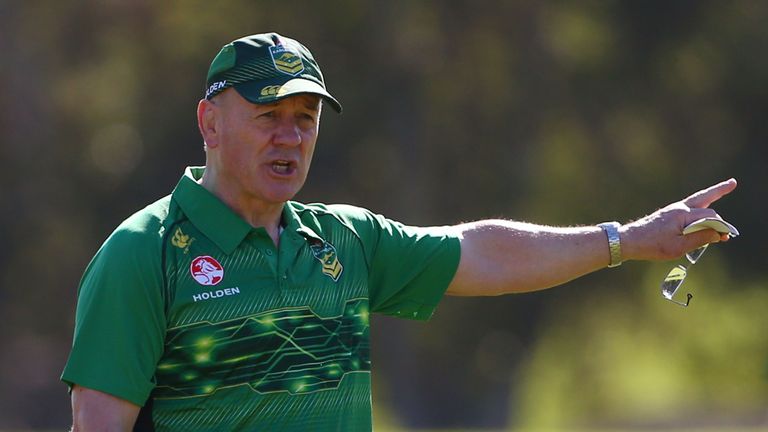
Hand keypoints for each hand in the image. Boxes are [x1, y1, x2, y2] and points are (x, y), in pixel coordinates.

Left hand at [619, 178, 737, 261]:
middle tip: (727, 233)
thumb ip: (699, 239)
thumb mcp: (678, 247)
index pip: (710, 217)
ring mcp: (674, 208)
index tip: (725, 238)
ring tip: (731, 184)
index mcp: (683, 215)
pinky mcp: (670, 213)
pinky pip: (692, 205)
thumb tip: (718, 233)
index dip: (720, 227)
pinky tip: (708, 200)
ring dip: (715, 193)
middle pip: (707, 205)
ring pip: (699, 198)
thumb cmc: (652, 245)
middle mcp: (680, 208)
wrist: (629, 240)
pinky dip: (703, 203)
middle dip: (719, 218)